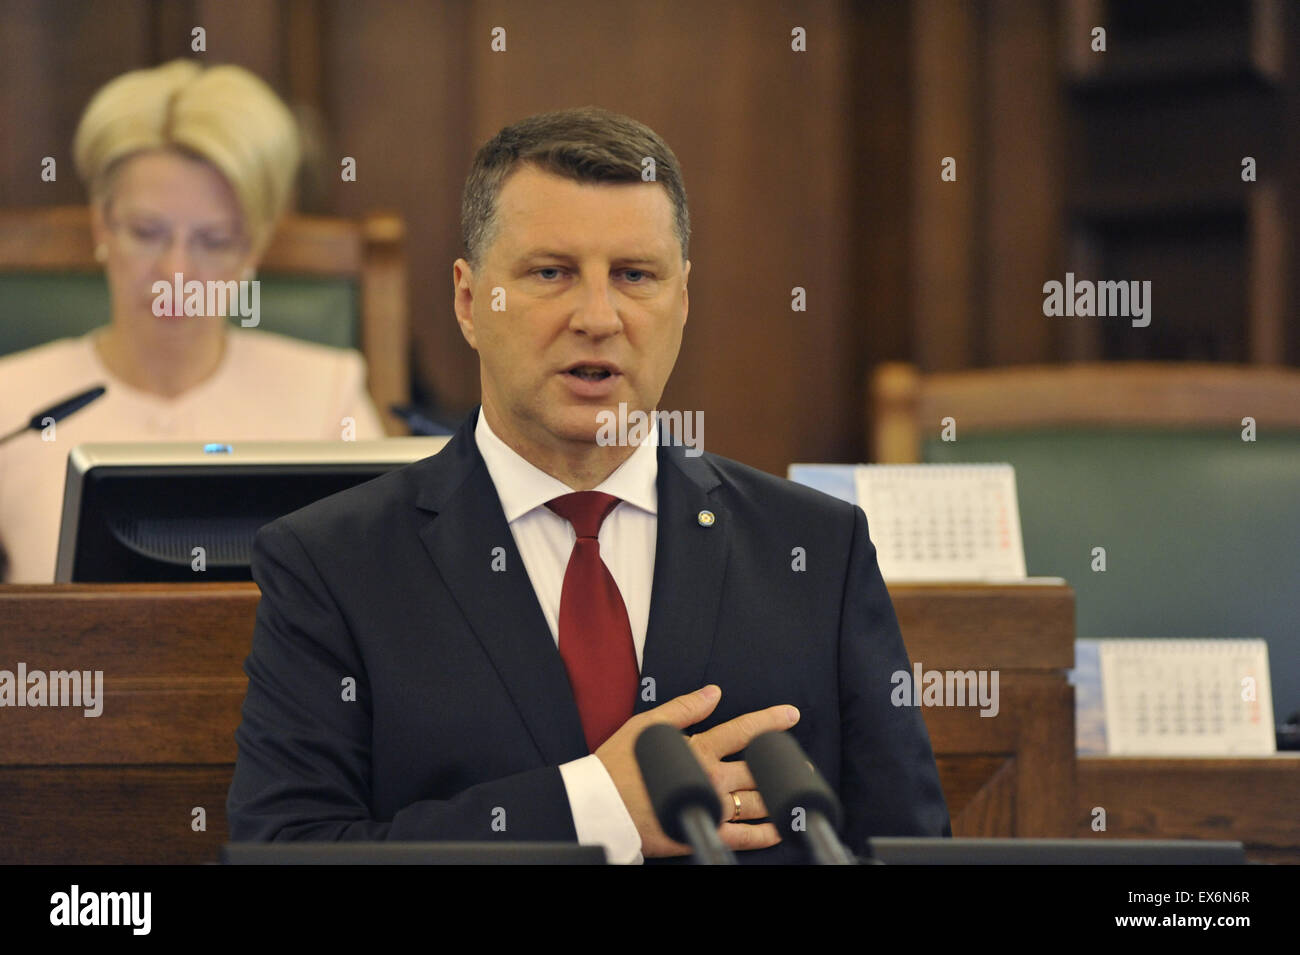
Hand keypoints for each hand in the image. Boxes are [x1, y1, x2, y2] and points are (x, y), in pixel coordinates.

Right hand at [594, 684, 799, 857]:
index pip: (742, 731)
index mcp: (697, 747)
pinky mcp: (702, 829)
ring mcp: (708, 805)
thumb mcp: (648, 724)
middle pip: (757, 768)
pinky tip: (779, 830)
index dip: (769, 721)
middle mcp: (709, 776)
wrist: (602, 805)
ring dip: (780, 796)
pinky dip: (764, 835)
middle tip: (803, 762)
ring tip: (799, 792)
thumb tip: (713, 692)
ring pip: (755, 801)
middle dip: (783, 763)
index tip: (791, 715)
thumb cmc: (619, 764)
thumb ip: (684, 707)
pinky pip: (741, 837)